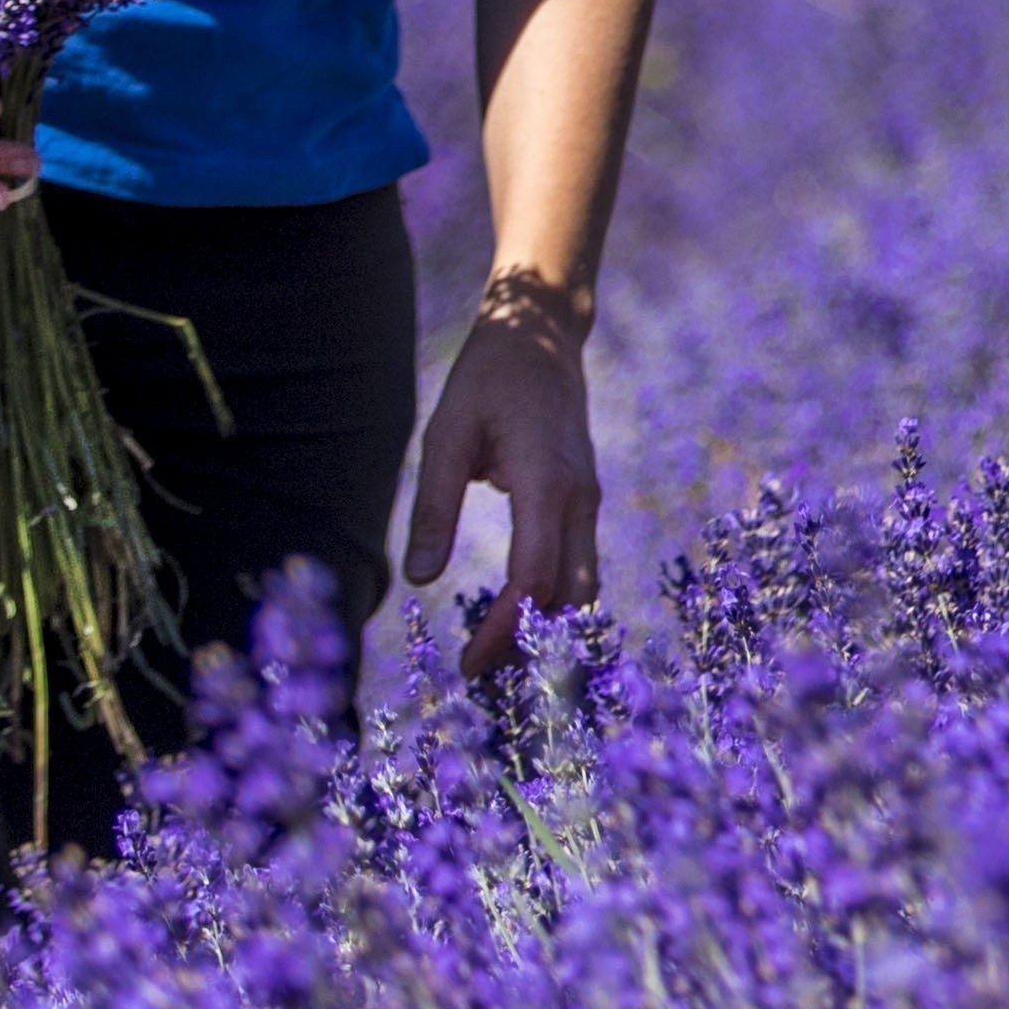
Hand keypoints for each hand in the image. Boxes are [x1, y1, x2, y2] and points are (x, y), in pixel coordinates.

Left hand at [405, 268, 605, 674]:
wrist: (542, 337)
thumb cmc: (486, 382)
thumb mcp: (445, 436)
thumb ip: (434, 508)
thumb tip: (420, 580)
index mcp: (547, 486)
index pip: (533, 582)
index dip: (503, 630)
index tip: (468, 663)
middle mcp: (579, 500)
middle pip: (567, 598)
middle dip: (528, 642)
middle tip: (479, 671)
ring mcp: (589, 501)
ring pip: (582, 586)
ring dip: (546, 626)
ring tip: (496, 654)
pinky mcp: (584, 500)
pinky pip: (580, 564)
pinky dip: (554, 599)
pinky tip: (520, 616)